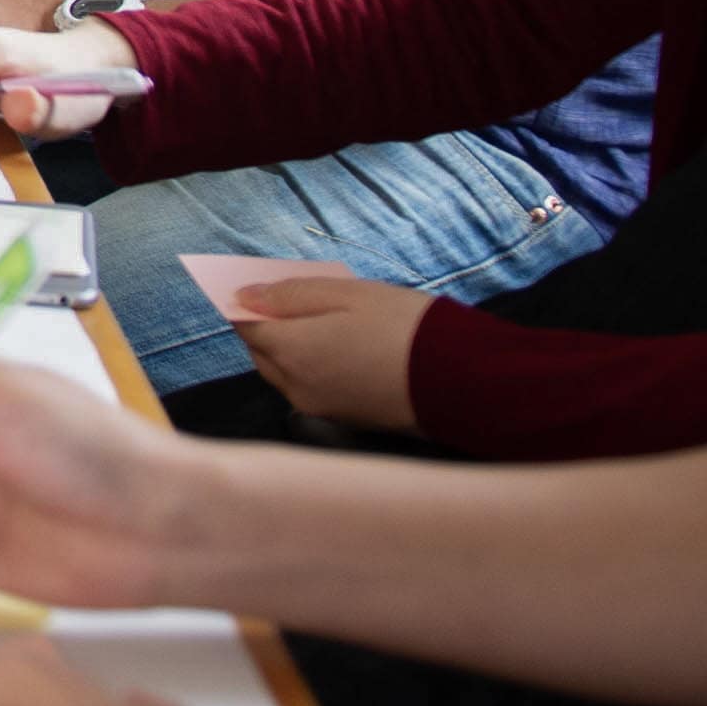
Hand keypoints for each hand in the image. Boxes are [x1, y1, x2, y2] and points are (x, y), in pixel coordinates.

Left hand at [237, 276, 434, 433]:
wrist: (461, 382)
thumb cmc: (404, 327)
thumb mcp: (347, 293)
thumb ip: (290, 295)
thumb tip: (245, 297)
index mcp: (292, 352)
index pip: (245, 326)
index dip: (246, 303)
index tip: (257, 286)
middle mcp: (296, 387)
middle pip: (262, 352)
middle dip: (268, 326)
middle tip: (295, 300)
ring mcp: (319, 408)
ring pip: (283, 373)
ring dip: (289, 348)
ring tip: (322, 322)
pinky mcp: (342, 420)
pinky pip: (309, 388)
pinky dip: (311, 367)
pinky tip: (340, 349)